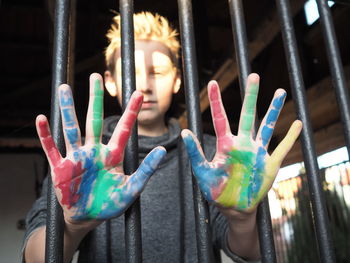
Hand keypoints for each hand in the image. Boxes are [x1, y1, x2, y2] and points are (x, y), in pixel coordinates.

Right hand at [36, 73, 165, 221]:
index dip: (131, 112)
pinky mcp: (60, 168)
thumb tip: (163, 150)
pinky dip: (45, 135)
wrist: (87, 217)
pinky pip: (51, 149)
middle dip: (95, 99)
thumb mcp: (132, 189)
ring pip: (71, 128)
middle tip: (95, 76)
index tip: (138, 93)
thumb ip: (146, 170)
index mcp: (113, 155)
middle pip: (94, 120)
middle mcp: (94, 151)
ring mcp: (76, 157)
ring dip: (67, 109)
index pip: (123, 129)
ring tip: (64, 88)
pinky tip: (41, 118)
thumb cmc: (110, 203)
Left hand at [181, 73, 301, 211]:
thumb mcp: (203, 173)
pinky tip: (298, 123)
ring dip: (274, 110)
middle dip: (250, 96)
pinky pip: (282, 148)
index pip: (220, 118)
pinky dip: (290, 137)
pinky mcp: (270, 164)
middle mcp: (242, 144)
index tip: (212, 83)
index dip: (216, 101)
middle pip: (248, 115)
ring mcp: (257, 152)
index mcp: (225, 145)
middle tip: (253, 75)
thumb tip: (184, 131)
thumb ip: (195, 153)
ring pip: (267, 126)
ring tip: (281, 91)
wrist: (235, 208)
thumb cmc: (217, 191)